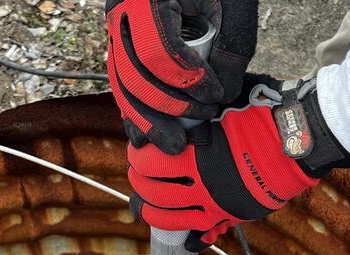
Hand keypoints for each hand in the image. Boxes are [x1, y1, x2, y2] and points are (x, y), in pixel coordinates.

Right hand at [106, 0, 258, 153]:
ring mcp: (117, 32)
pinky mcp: (121, 47)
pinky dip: (134, 111)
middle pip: (133, 75)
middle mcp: (122, 14)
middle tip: (190, 135)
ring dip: (147, 120)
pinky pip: (122, 84)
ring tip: (172, 145)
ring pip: (123, 85)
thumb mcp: (233, 8)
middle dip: (164, 110)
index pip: (160, 51)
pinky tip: (142, 136)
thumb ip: (231, 51)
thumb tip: (221, 98)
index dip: (187, 82)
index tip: (214, 97)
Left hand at [128, 74, 349, 250]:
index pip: (153, 161)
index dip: (138, 158)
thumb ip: (196, 115)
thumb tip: (170, 122)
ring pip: (169, 215)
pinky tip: (169, 227)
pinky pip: (199, 230)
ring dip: (148, 210)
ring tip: (141, 202)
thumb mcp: (224, 104)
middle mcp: (204, 180)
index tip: (136, 152)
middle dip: (138, 183)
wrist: (298, 139)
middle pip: (154, 190)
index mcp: (199, 151)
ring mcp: (216, 201)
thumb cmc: (262, 115)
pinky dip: (181, 232)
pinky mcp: (229, 214)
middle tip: (135, 175)